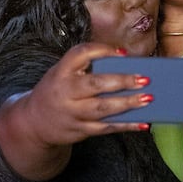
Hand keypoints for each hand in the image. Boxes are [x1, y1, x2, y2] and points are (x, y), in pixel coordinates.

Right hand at [0, 43, 154, 180]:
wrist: (34, 123)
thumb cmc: (58, 91)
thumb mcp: (64, 73)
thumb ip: (87, 67)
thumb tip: (127, 64)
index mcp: (61, 71)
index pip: (80, 54)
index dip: (102, 51)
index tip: (123, 53)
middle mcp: (65, 91)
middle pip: (96, 84)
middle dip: (122, 81)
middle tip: (144, 79)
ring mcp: (72, 113)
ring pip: (103, 108)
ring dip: (128, 104)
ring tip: (148, 98)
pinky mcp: (80, 130)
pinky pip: (107, 128)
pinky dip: (126, 126)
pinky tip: (143, 123)